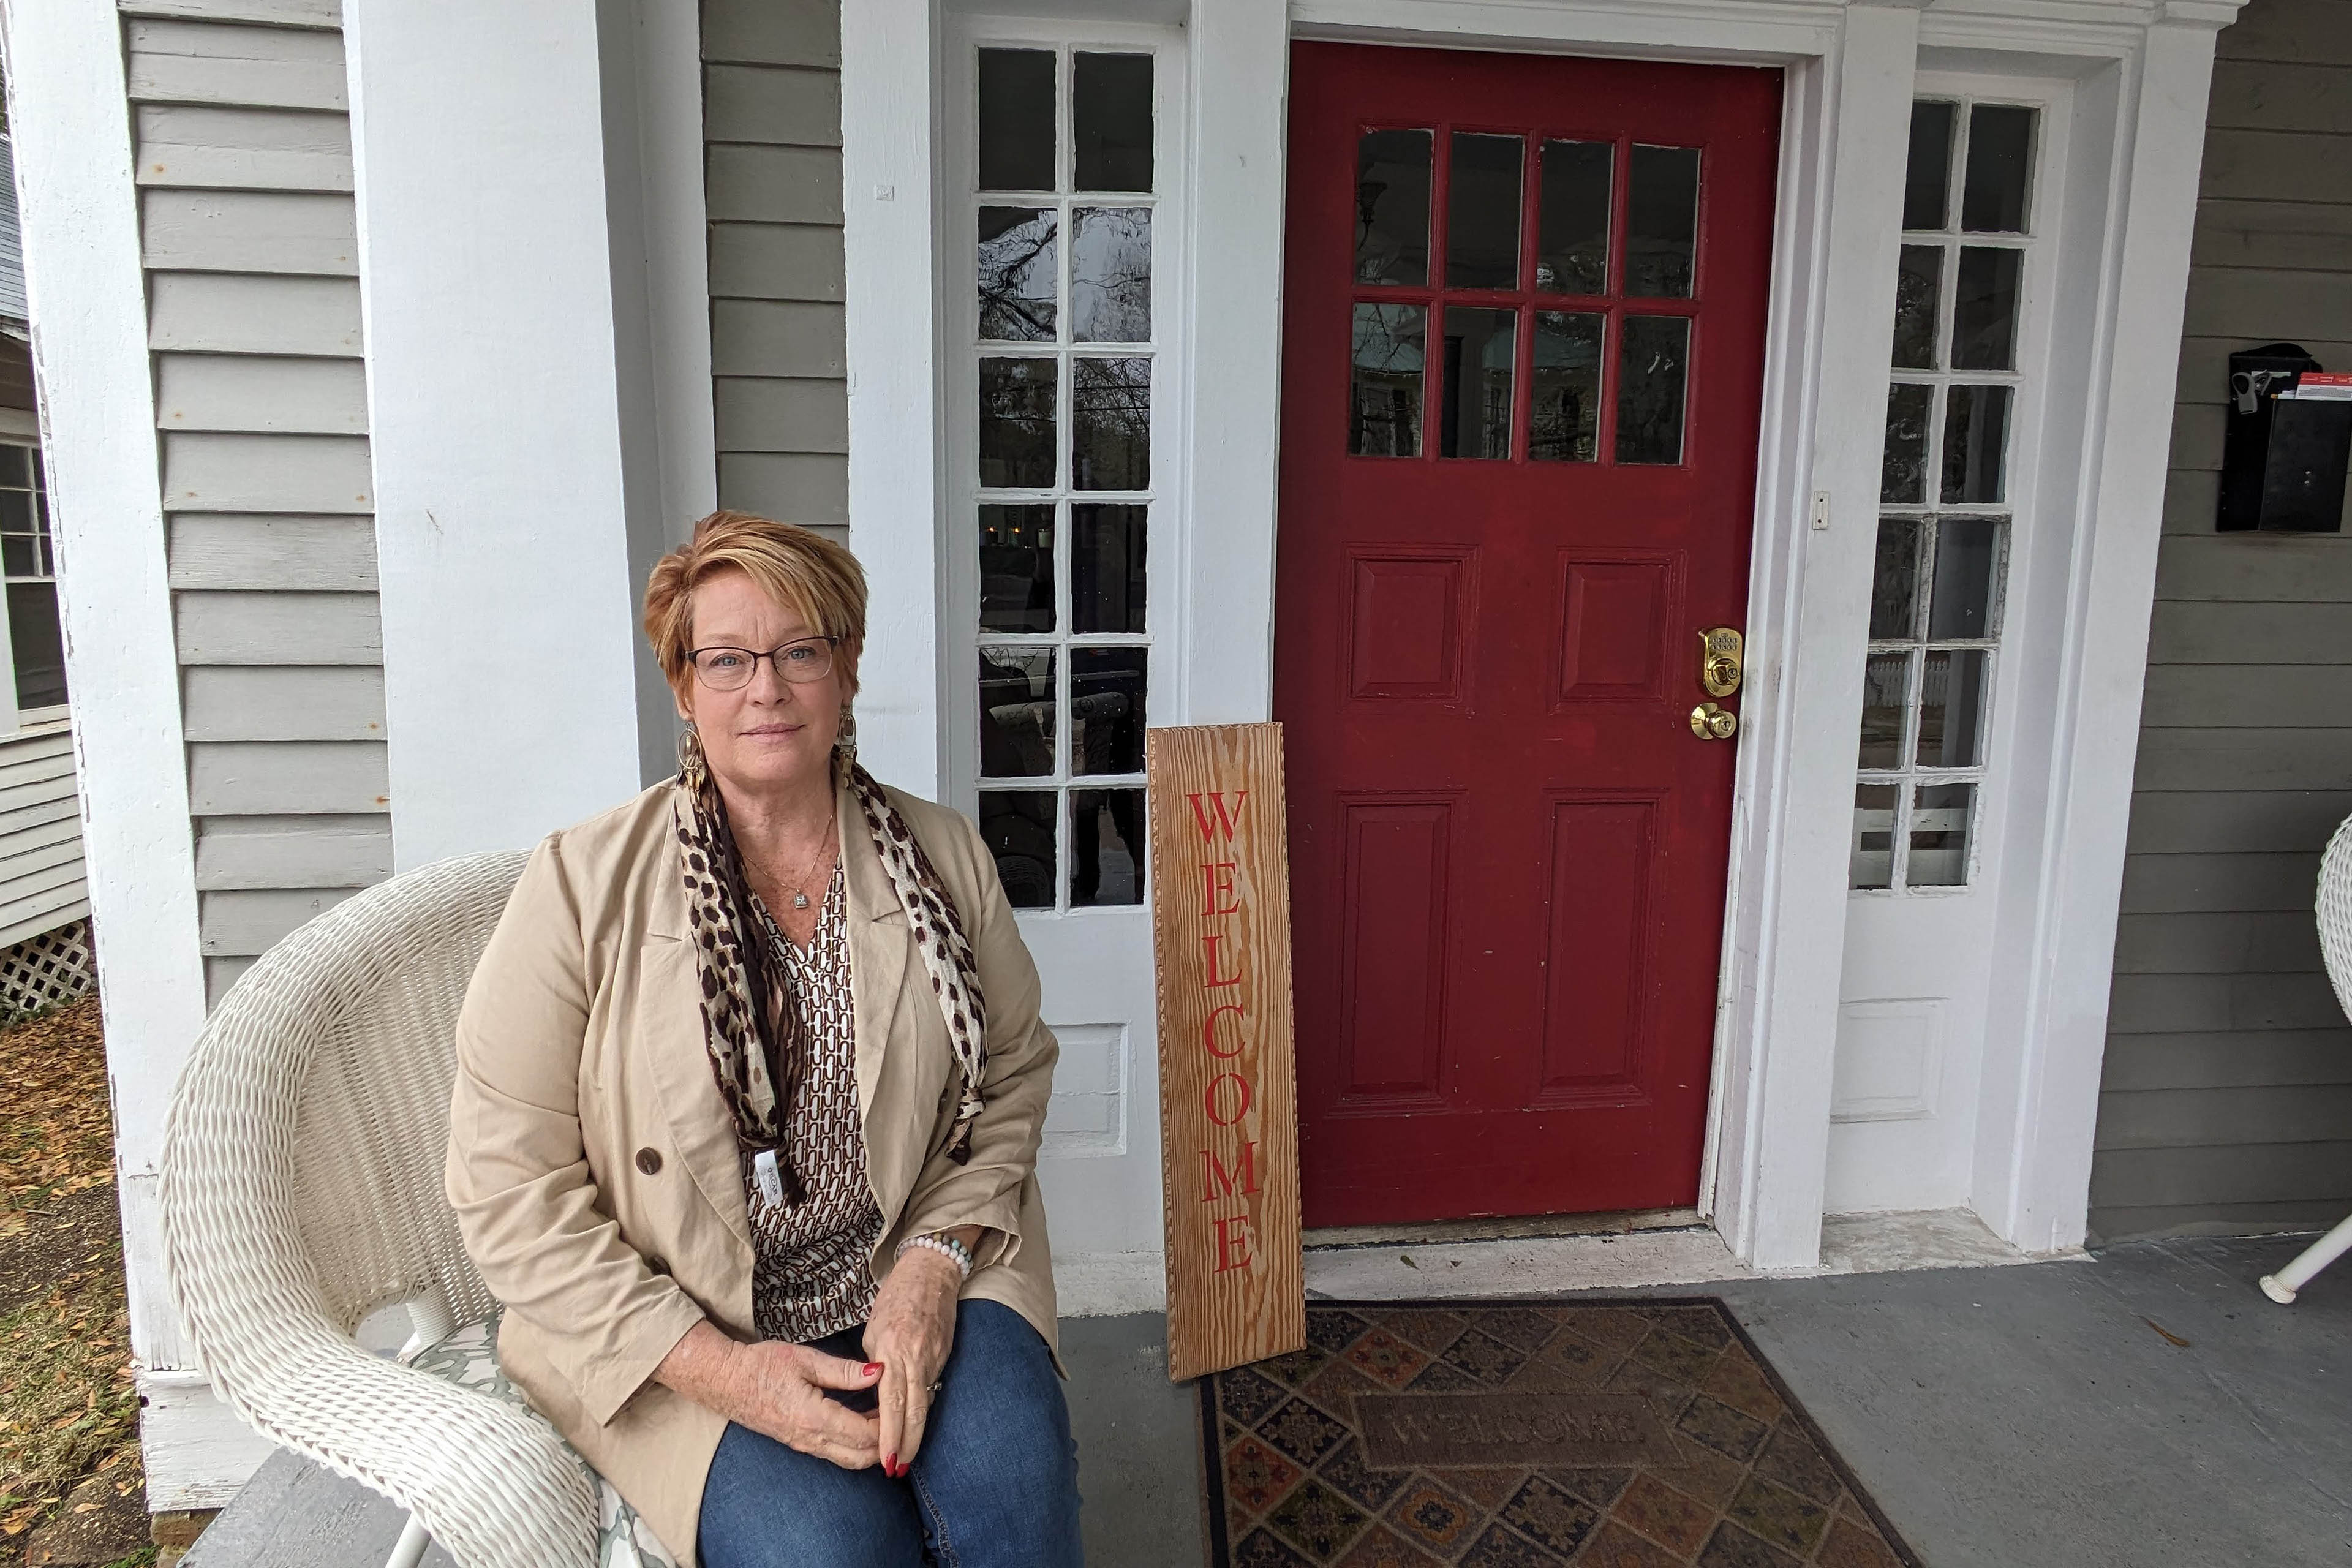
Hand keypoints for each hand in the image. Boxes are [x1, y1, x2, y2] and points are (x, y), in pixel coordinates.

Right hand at [657, 1321, 882, 1469]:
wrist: (724, 1381)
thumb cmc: (762, 1365)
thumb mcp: (805, 1360)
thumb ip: (844, 1371)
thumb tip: (878, 1372)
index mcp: (814, 1418)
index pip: (864, 1435)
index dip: (888, 1425)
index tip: (902, 1405)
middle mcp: (810, 1439)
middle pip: (861, 1457)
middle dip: (885, 1442)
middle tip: (898, 1416)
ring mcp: (803, 1445)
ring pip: (848, 1459)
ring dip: (870, 1446)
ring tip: (884, 1417)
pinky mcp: (798, 1443)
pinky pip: (834, 1453)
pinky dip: (855, 1445)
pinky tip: (862, 1420)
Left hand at [863, 1242, 963, 1476]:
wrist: (932, 1272)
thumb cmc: (896, 1297)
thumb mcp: (874, 1329)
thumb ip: (876, 1364)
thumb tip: (878, 1393)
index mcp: (893, 1350)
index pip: (891, 1403)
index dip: (890, 1435)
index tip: (885, 1460)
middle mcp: (917, 1357)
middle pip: (914, 1412)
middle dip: (906, 1445)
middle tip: (897, 1470)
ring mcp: (935, 1356)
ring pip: (926, 1403)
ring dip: (915, 1433)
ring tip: (904, 1457)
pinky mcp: (945, 1354)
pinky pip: (932, 1387)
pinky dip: (922, 1409)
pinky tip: (914, 1425)